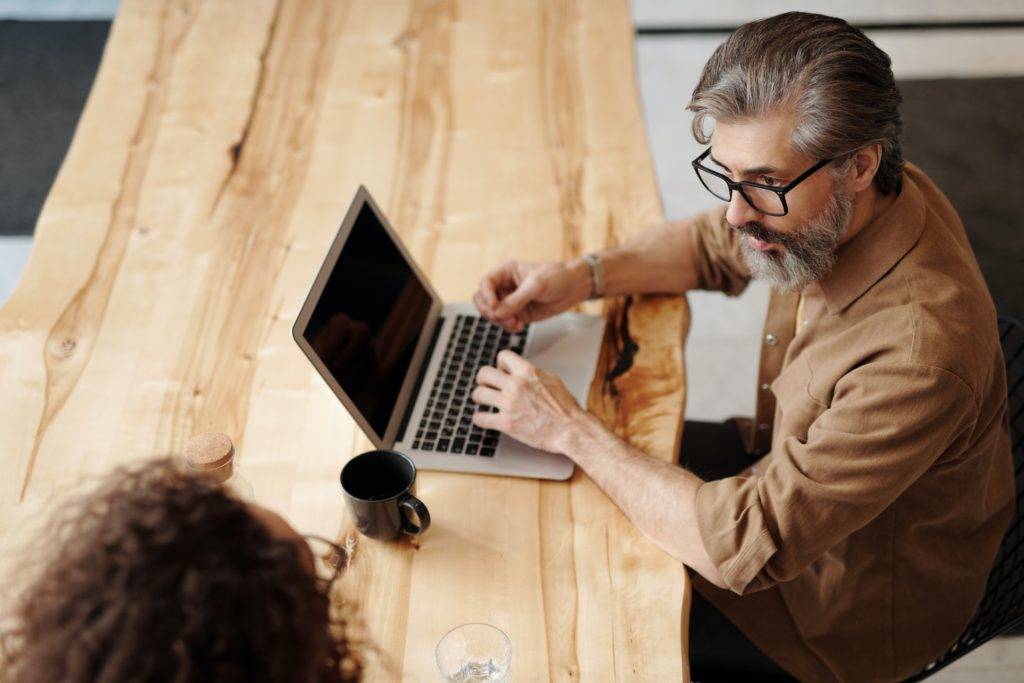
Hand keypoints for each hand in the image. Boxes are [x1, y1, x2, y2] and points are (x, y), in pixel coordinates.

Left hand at [471, 350, 589, 453]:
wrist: (570, 429)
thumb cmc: (565, 408)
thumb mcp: (552, 380)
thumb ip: (532, 374)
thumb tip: (522, 371)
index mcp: (527, 372)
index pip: (503, 356)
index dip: (500, 365)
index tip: (501, 372)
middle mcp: (516, 385)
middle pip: (484, 373)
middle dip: (484, 380)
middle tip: (486, 386)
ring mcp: (509, 404)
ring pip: (478, 394)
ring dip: (479, 398)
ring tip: (483, 401)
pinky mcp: (506, 423)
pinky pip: (480, 418)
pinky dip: (480, 419)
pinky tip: (485, 419)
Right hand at [473, 259, 590, 331]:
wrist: (574, 287)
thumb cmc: (557, 277)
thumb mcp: (537, 285)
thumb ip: (516, 300)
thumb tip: (498, 313)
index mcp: (506, 271)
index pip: (486, 282)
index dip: (486, 295)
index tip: (494, 306)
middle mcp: (505, 286)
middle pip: (483, 300)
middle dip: (489, 311)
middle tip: (500, 318)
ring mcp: (510, 301)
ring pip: (492, 314)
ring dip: (499, 321)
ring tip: (514, 323)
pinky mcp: (518, 314)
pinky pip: (504, 323)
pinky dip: (508, 327)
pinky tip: (519, 327)